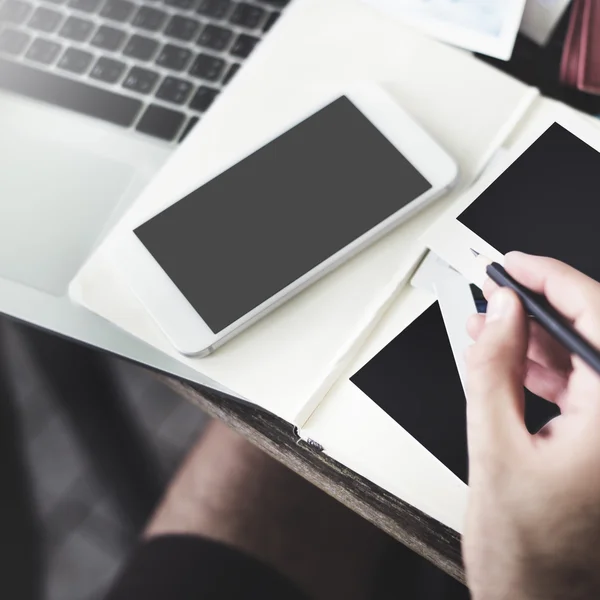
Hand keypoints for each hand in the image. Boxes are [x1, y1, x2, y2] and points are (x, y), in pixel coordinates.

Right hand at [464, 251, 599, 599]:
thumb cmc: (528, 553)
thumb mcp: (494, 447)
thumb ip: (494, 369)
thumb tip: (500, 314)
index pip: (598, 321)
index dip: (553, 283)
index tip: (516, 267)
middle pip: (592, 337)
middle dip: (538, 309)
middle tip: (496, 293)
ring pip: (583, 359)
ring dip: (534, 339)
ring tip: (489, 327)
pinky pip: (578, 386)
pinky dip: (540, 368)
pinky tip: (506, 359)